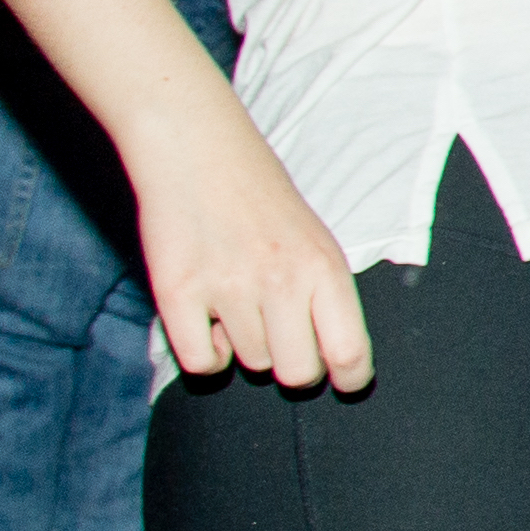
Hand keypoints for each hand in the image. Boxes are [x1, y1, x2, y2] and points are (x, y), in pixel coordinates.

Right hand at [128, 111, 375, 390]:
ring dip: (244, 346)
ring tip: (236, 299)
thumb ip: (326, 295)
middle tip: (280, 337)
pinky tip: (207, 319)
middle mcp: (281, 281)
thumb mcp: (316, 238)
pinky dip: (205, 352)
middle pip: (297, 374)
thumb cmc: (262, 198)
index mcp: (324, 267)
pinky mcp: (178, 293)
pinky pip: (201, 364)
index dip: (350, 378)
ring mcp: (228, 288)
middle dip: (292, 366)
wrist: (197, 149)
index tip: (345, 381)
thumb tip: (339, 361)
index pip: (350, 353)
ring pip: (248, 365)